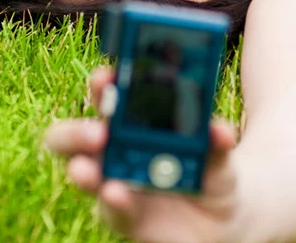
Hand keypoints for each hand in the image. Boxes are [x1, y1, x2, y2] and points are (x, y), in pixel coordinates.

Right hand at [45, 67, 241, 242]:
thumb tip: (220, 130)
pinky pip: (110, 209)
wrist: (219, 220)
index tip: (106, 76)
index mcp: (132, 120)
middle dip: (77, 130)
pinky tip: (116, 193)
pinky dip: (114, 200)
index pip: (107, 95)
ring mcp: (113, 182)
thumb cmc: (209, 171)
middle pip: (75, 135)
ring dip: (82, 169)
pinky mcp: (122, 215)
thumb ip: (217, 141)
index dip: (101, 83)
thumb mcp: (217, 153)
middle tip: (98, 131)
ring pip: (81, 172)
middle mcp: (114, 148)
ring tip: (87, 169)